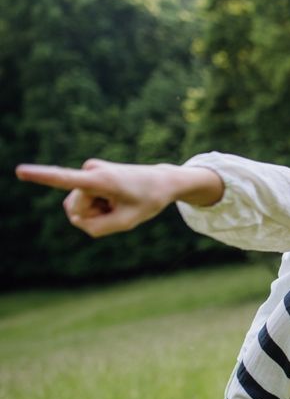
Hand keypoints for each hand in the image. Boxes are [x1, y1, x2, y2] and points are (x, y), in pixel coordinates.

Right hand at [15, 159, 190, 236]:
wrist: (161, 181)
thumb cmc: (148, 200)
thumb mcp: (127, 223)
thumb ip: (96, 228)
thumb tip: (76, 219)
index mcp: (101, 179)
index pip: (65, 179)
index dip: (41, 176)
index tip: (20, 171)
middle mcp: (90, 171)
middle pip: (77, 210)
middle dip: (96, 216)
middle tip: (121, 206)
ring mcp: (88, 172)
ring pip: (79, 208)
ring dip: (98, 211)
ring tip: (119, 201)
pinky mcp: (87, 177)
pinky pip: (83, 204)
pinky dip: (98, 207)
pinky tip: (113, 199)